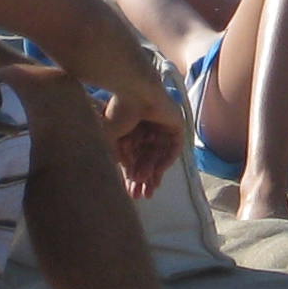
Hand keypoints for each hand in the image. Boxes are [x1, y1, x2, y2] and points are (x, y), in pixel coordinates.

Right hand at [103, 74, 180, 196]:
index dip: (132, 177)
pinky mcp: (176, 124)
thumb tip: (121, 176)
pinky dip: (166, 161)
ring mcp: (163, 126)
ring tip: (147, 189)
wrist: (133, 91)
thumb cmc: (117, 112)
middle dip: (144, 179)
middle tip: (141, 197)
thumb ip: (117, 158)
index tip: (129, 193)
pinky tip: (157, 173)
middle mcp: (148, 130)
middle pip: (148, 160)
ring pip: (159, 156)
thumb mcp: (111, 140)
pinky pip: (174, 147)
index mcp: (132, 132)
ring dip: (153, 173)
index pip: (135, 159)